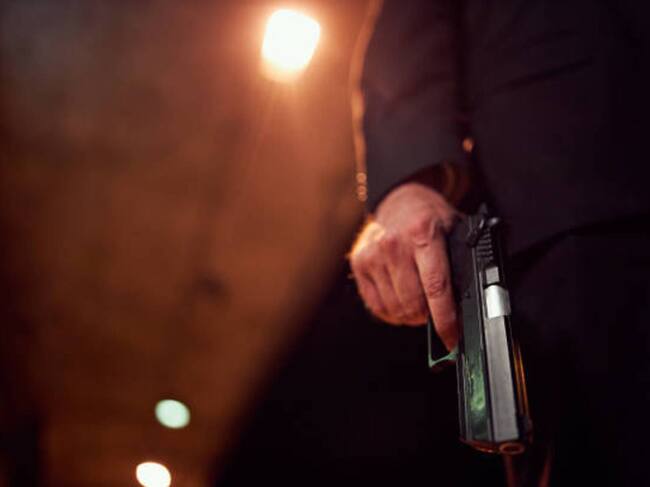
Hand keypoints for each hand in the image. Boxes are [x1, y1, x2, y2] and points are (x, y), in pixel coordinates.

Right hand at [349, 182, 459, 350]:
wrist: (398, 200)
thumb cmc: (428, 218)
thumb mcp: (453, 229)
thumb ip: (460, 260)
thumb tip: (471, 300)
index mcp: (422, 233)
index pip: (436, 287)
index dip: (445, 318)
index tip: (451, 337)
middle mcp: (393, 244)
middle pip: (414, 304)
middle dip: (429, 317)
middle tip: (436, 313)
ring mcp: (372, 255)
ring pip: (396, 309)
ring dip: (411, 316)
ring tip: (419, 304)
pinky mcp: (359, 264)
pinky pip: (377, 306)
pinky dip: (393, 313)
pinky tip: (401, 301)